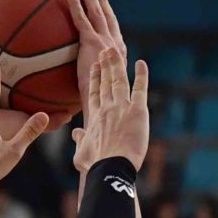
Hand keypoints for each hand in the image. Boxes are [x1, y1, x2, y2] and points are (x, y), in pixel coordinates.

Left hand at [66, 0, 126, 116]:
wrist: (102, 111)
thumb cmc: (99, 114)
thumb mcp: (92, 104)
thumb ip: (84, 97)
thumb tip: (67, 115)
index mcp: (118, 60)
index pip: (114, 37)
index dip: (110, 23)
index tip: (105, 12)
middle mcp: (115, 48)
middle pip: (109, 20)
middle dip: (102, 3)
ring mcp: (105, 43)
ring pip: (98, 13)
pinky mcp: (92, 42)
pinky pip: (82, 19)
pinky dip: (76, 4)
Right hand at [71, 48, 148, 172]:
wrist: (110, 167)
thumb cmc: (95, 164)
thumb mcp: (81, 153)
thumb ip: (79, 141)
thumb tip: (76, 133)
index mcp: (94, 117)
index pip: (94, 93)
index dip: (94, 79)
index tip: (94, 68)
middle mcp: (107, 108)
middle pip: (105, 82)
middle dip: (105, 65)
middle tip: (105, 51)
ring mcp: (122, 107)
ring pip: (119, 80)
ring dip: (117, 64)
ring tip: (115, 50)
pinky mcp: (137, 111)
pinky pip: (140, 89)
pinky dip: (141, 75)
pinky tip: (141, 63)